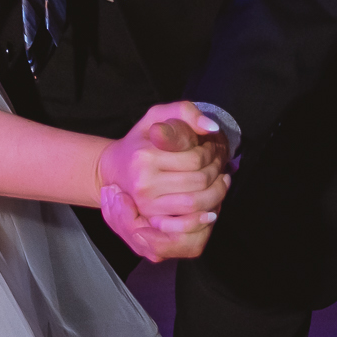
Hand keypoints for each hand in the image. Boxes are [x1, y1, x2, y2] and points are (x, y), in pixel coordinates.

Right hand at [97, 105, 230, 263]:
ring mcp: (146, 205)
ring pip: (197, 204)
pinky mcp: (151, 220)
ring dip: (217, 194)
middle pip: (199, 182)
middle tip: (222, 166)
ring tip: (221, 182)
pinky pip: (187, 224)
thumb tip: (210, 127)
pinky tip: (212, 206)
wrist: (115, 169)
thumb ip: (185, 112)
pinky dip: (205, 216)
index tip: (214, 147)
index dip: (212, 152)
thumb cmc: (141, 140)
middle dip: (217, 172)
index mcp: (145, 157)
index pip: (196, 158)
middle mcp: (144, 183)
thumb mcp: (157, 115)